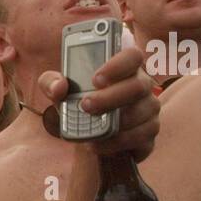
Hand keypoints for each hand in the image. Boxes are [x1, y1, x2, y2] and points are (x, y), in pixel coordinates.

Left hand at [37, 45, 159, 161]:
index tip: (96, 79)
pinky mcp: (148, 134)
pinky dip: (117, 143)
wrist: (87, 135)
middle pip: (138, 86)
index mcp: (124, 68)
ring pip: (141, 113)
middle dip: (111, 97)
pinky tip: (97, 145)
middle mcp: (142, 85)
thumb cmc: (77, 103)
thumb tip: (59, 87)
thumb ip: (51, 83)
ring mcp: (149, 110)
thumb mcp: (58, 92)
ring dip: (114, 123)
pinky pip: (140, 138)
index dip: (118, 65)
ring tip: (90, 131)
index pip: (132, 56)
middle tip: (86, 105)